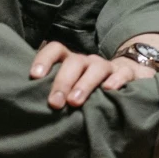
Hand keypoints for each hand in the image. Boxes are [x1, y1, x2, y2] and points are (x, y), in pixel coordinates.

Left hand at [29, 42, 152, 109]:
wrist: (128, 76)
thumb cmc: (89, 87)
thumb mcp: (72, 87)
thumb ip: (56, 92)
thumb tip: (30, 107)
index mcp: (71, 62)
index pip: (56, 50)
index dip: (44, 60)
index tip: (34, 76)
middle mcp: (87, 61)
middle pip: (74, 62)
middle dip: (62, 81)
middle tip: (54, 103)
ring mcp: (107, 66)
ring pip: (96, 68)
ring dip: (84, 84)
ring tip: (75, 101)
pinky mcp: (128, 73)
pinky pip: (122, 73)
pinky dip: (116, 80)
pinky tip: (108, 90)